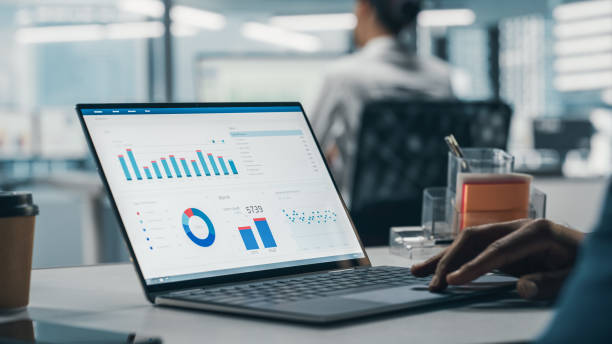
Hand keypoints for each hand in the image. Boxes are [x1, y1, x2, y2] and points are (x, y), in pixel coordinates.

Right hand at [411, 219, 584, 299]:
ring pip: (468, 242)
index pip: (496, 250)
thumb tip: (521, 287)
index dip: (472, 266)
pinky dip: (455, 260)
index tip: (453, 282)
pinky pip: (474, 250)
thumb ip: (550, 282)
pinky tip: (439, 269)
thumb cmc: (585, 263)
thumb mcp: (574, 276)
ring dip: (443, 258)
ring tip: (418, 272)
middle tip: (433, 283)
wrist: (591, 253)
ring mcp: (508, 233)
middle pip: (474, 238)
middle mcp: (518, 226)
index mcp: (537, 230)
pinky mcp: (504, 244)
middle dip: (449, 260)